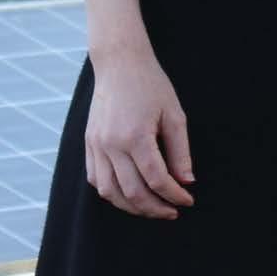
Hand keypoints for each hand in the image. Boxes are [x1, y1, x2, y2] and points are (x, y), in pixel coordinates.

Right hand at [85, 46, 194, 219]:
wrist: (120, 63)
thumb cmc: (151, 85)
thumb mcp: (174, 113)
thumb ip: (180, 150)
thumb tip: (186, 182)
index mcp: (136, 136)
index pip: (156, 179)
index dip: (174, 195)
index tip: (187, 200)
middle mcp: (112, 145)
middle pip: (132, 192)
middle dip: (154, 208)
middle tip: (172, 211)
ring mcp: (96, 146)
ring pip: (110, 193)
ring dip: (131, 207)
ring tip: (152, 207)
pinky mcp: (89, 144)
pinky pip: (96, 180)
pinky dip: (112, 193)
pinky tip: (128, 194)